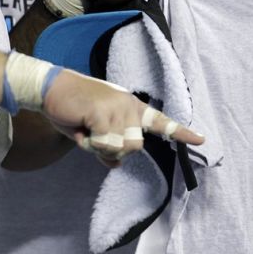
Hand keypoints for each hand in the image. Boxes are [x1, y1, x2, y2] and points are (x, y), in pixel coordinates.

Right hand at [40, 70, 202, 166]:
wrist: (50, 89)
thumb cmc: (71, 109)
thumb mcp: (92, 132)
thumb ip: (107, 147)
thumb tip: (116, 165)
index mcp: (130, 107)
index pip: (160, 122)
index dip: (181, 133)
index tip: (202, 141)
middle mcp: (129, 106)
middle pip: (136, 147)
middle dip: (113, 150)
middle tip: (93, 136)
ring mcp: (118, 108)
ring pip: (121, 148)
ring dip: (99, 147)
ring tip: (85, 129)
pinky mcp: (103, 113)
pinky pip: (104, 144)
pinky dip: (89, 143)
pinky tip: (80, 127)